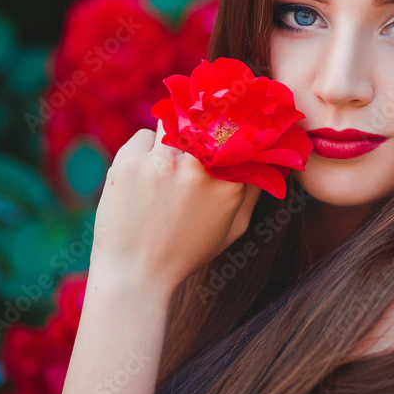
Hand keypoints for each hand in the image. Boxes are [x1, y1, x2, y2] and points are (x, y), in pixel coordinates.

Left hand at [89, 119, 262, 294]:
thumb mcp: (233, 229)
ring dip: (172, 135)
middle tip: (198, 132)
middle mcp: (197, 167)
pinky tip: (143, 177)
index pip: (240, 133)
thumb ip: (253, 191)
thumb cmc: (186, 253)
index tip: (232, 121)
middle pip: (207, 118)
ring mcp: (161, 162)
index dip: (234, 124)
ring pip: (173, 121)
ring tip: (166, 163)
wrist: (134, 275)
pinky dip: (144, 151)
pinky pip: (143, 136)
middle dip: (203, 123)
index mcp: (228, 184)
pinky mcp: (128, 161)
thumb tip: (265, 156)